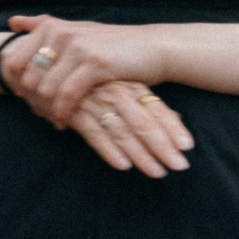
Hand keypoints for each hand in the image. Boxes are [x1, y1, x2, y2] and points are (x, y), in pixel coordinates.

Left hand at [4, 15, 173, 126]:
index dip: (16, 85)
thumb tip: (12, 22)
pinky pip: (67, 94)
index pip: (14, 60)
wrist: (153, 48)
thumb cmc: (115, 44)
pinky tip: (65, 122)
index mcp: (52, 26)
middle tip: (39, 115)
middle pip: (27, 77)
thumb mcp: (78, 29)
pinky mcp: (94, 63)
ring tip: (52, 120)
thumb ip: (44, 25)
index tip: (26, 100)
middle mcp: (60, 33)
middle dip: (30, 101)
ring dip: (46, 110)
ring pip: (45, 88)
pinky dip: (63, 112)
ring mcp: (77, 47)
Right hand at [67, 80, 193, 177]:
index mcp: (130, 86)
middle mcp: (116, 93)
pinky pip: (93, 133)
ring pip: (122, 131)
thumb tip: (177, 118)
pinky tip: (123, 165)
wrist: (51, 66)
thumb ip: (147, 104)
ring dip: (140, 154)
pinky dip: (108, 150)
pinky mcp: (74, 111)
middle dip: (162, 146)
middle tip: (179, 166)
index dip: (173, 128)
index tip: (187, 147)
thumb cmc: (95, 81)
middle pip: (143, 122)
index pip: (157, 108)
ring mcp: (95, 102)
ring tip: (156, 172)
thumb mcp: (123, 86)